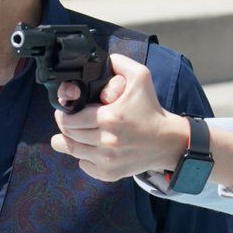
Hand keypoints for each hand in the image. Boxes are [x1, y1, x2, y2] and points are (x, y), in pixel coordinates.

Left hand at [50, 54, 189, 181]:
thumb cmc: (151, 109)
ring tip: (77, 132)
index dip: (64, 112)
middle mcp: (107, 141)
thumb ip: (119, 63)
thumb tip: (102, 59)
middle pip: (68, 135)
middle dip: (66, 125)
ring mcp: (107, 160)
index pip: (69, 119)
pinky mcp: (110, 173)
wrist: (168, 141)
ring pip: (73, 151)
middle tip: (71, 119)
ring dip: (71, 141)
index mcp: (110, 118)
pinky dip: (84, 157)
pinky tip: (92, 148)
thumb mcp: (141, 77)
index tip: (69, 109)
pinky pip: (84, 165)